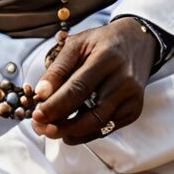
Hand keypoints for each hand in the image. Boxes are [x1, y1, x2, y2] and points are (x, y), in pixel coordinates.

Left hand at [30, 18, 157, 144]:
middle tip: (39, 127)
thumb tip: (41, 94)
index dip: (56, 105)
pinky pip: (106, 128)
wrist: (137, 42)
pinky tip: (69, 129)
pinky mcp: (133, 111)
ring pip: (98, 125)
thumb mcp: (77, 44)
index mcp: (107, 58)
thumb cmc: (102, 41)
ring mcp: (131, 99)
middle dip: (61, 124)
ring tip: (50, 129)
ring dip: (71, 132)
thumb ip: (59, 68)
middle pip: (91, 113)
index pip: (79, 88)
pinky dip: (85, 132)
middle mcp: (123, 81)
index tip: (37, 115)